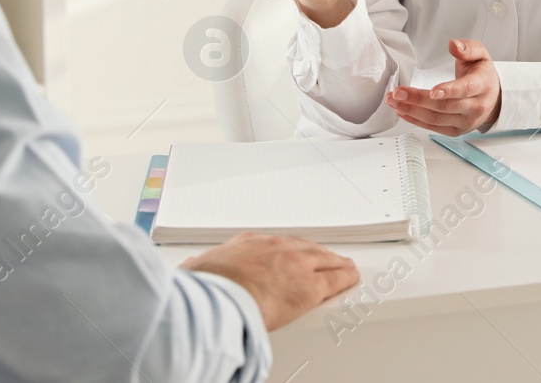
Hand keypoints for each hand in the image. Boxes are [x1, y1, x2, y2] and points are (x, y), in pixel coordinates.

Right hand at [181, 231, 359, 330]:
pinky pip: (335, 279)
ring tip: (344, 266)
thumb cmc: (209, 286)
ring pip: (323, 260)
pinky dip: (345, 278)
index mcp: (251, 243)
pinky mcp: (309, 287)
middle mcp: (277, 248)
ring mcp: (296, 265)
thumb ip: (200, 266)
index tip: (291, 255)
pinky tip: (351, 277)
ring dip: (334, 262)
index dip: (289, 251)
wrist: (221, 296)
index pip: (277, 244)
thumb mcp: (199, 268)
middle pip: (304, 247)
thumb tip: (189, 268)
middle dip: (316, 254)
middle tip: (326, 258)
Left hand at [385, 39, 501, 134]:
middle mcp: (475, 107)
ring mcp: (465, 122)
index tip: (432, 91)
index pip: (466, 89)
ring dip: (412, 111)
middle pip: (444, 106)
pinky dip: (415, 121)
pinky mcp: (455, 131)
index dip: (449, 90)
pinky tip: (402, 112)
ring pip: (436, 119)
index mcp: (482, 86)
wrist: (493, 98)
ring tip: (393, 101)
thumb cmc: (483, 75)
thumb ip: (468, 48)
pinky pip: (433, 128)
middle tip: (398, 93)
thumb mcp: (481, 55)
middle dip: (418, 100)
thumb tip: (453, 45)